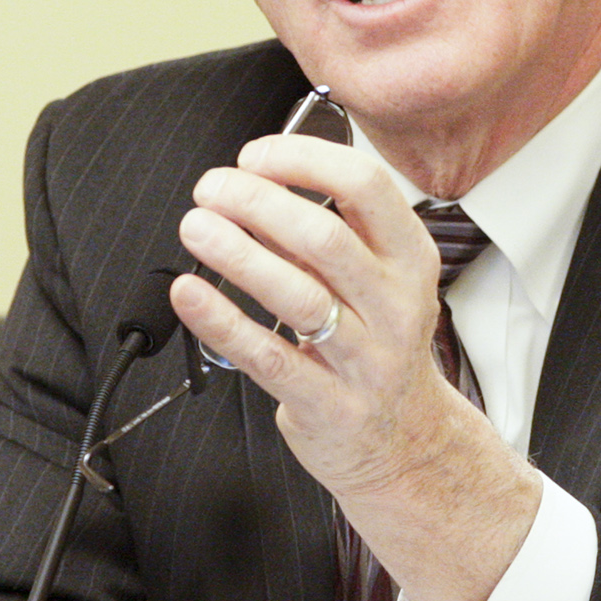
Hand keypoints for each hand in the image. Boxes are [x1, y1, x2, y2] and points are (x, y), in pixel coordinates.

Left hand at [172, 134, 539, 600]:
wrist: (406, 443)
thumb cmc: (377, 346)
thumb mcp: (377, 281)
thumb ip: (325, 234)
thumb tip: (253, 184)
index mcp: (411, 258)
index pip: (365, 187)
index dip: (302, 160)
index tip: (255, 157)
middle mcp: (396, 305)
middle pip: (325, 237)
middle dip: (258, 202)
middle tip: (212, 189)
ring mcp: (366, 360)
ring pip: (297, 295)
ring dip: (237, 254)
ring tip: (195, 227)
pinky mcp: (328, 405)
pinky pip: (267, 357)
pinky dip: (221, 321)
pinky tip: (189, 293)